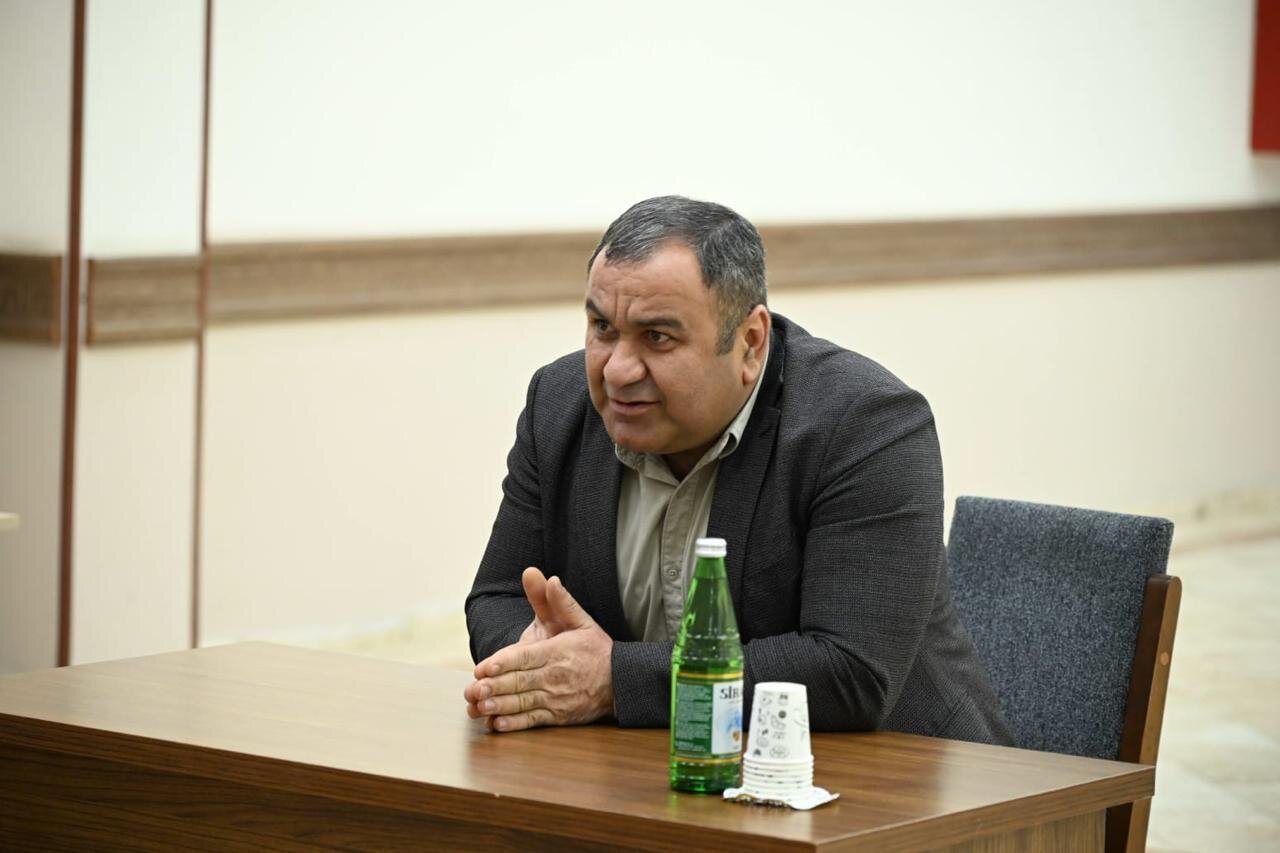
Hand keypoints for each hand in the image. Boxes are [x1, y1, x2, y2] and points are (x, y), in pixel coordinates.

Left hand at [462, 574, 613, 731]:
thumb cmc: (596, 649)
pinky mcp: (559, 716)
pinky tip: (497, 724)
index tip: (483, 667)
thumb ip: (561, 601)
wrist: (621, 682)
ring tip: (480, 707)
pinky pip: (534, 721)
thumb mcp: (582, 621)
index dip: (503, 663)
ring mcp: (557, 699)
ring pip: (524, 703)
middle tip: (473, 689)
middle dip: (495, 686)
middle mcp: (555, 676)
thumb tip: (549, 578)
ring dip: (501, 706)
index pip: (526, 658)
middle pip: (521, 682)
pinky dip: (515, 724)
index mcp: (557, 652)